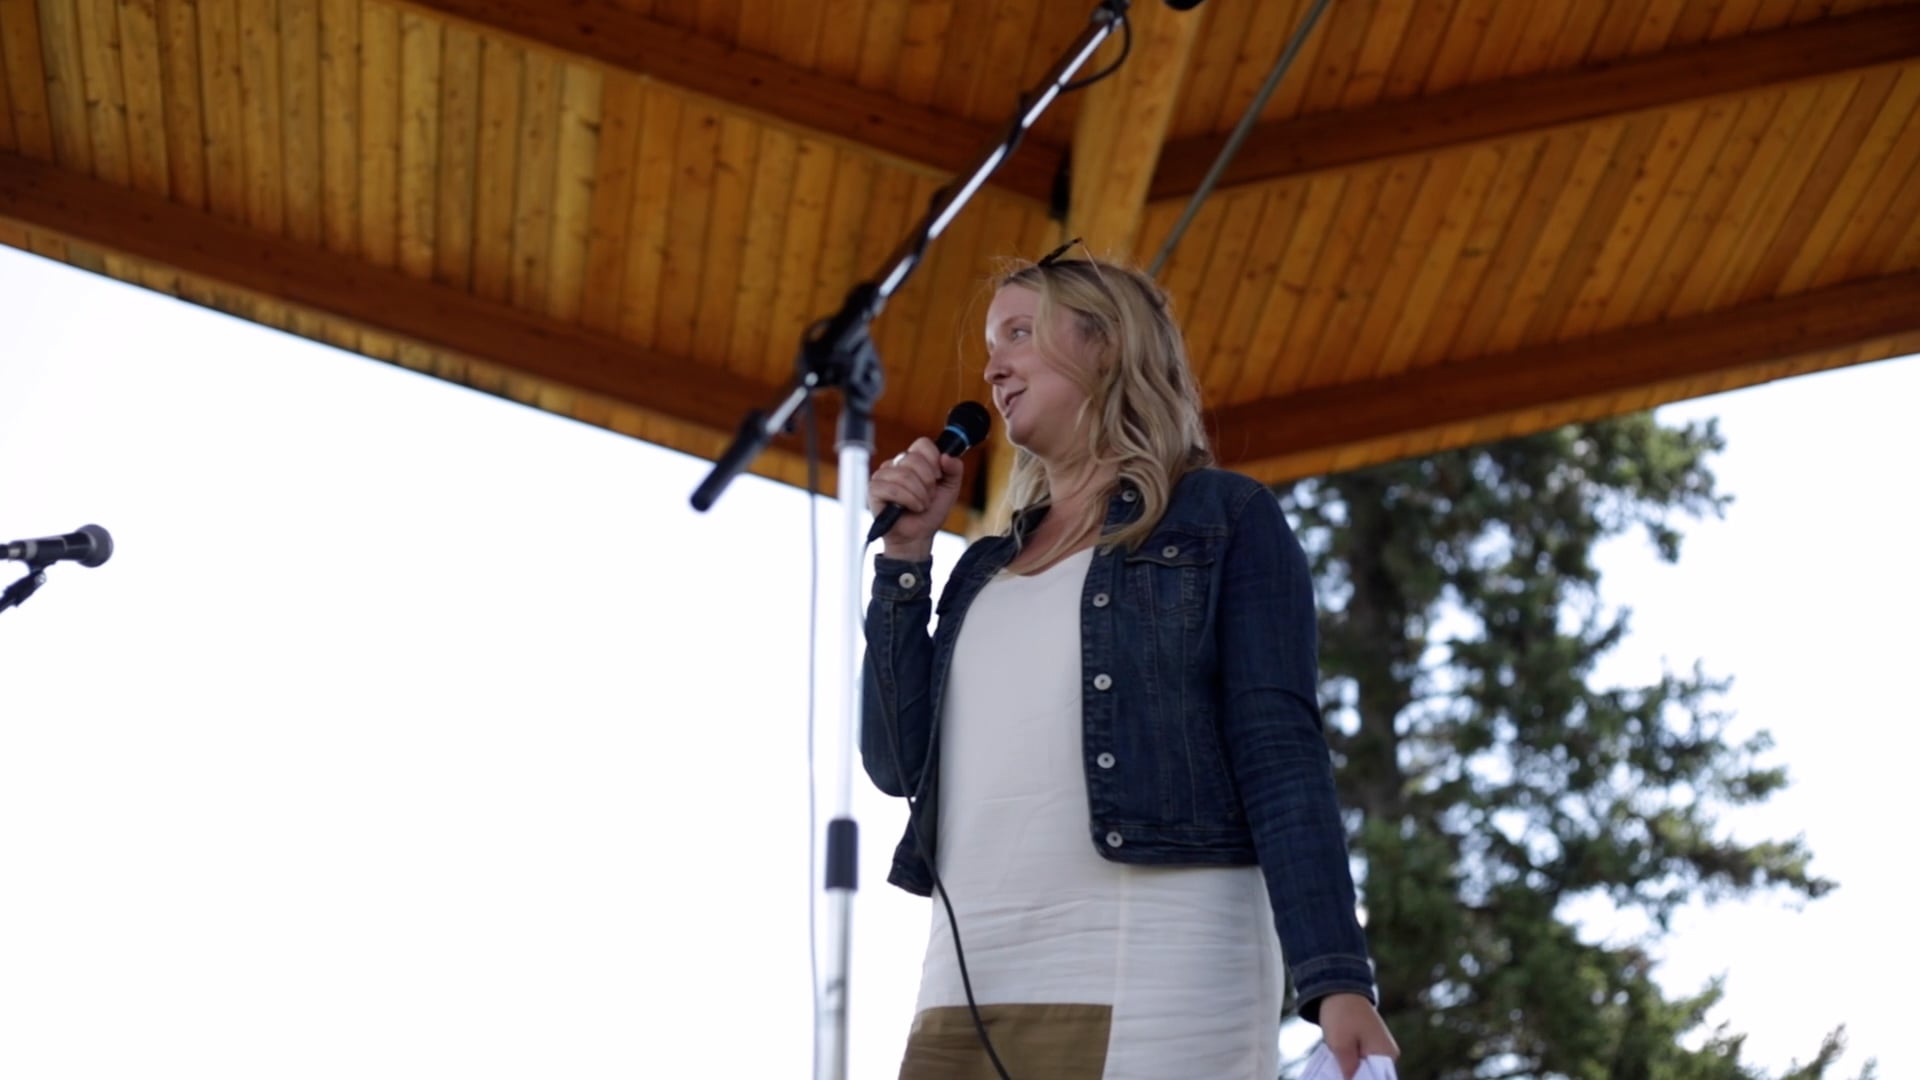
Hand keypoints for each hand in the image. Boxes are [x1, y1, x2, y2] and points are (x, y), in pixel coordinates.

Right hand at [868, 437, 965, 559]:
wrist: (918, 536)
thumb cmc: (930, 512)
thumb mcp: (950, 489)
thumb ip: (954, 470)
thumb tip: (947, 456)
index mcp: (913, 460)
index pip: (922, 444)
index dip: (933, 459)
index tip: (938, 477)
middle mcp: (896, 464)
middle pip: (913, 459)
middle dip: (927, 482)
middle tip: (928, 496)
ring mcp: (883, 475)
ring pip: (904, 475)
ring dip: (919, 495)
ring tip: (920, 505)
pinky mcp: (874, 489)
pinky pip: (892, 488)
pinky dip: (907, 501)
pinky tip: (910, 509)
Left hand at [1318, 994, 1397, 1078]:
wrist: (1338, 988)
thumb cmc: (1341, 1014)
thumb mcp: (1340, 1045)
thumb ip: (1348, 1070)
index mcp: (1386, 1055)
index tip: (1345, 1076)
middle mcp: (1387, 1054)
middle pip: (1371, 1077)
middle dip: (1354, 1077)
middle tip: (1337, 1074)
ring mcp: (1378, 1049)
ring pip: (1364, 1070)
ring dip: (1350, 1073)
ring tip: (1335, 1072)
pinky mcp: (1368, 1045)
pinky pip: (1360, 1062)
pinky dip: (1348, 1065)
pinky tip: (1336, 1067)